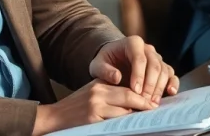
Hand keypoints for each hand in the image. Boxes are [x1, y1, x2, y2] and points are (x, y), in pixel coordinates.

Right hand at [32, 79, 155, 135]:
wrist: (54, 117)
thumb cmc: (76, 106)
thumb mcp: (92, 92)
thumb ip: (111, 92)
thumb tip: (135, 98)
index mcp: (100, 84)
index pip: (127, 88)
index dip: (142, 95)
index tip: (153, 101)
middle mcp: (98, 93)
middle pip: (129, 97)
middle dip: (144, 104)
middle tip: (155, 109)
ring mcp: (95, 107)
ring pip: (124, 112)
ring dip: (135, 117)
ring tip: (145, 119)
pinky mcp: (93, 120)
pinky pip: (115, 123)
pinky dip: (124, 124)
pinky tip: (129, 125)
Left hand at [89, 36, 178, 103]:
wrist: (113, 62)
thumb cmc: (105, 63)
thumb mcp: (97, 65)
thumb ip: (104, 70)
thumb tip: (117, 77)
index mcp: (133, 43)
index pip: (139, 58)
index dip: (138, 75)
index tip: (135, 90)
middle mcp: (148, 49)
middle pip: (154, 65)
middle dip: (150, 84)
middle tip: (144, 100)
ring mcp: (157, 58)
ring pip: (164, 70)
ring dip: (159, 87)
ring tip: (152, 102)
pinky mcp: (163, 68)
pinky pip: (172, 75)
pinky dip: (173, 83)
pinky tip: (170, 93)